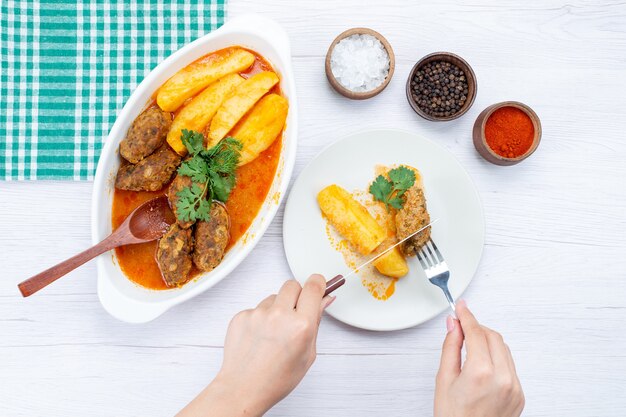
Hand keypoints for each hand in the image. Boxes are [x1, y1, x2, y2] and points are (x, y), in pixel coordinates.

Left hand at [178, 274, 333, 416]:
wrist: (244, 388)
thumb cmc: (276, 378)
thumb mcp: (308, 354)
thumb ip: (316, 323)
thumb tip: (323, 301)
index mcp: (301, 325)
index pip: (313, 286)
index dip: (318, 283)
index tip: (318, 284)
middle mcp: (280, 315)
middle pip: (293, 285)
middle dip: (297, 295)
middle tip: (295, 312)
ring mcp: (258, 314)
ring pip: (273, 297)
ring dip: (277, 308)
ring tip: (274, 333)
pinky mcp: (242, 315)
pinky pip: (257, 308)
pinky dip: (260, 318)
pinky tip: (260, 337)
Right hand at [434, 300, 523, 416]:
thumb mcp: (444, 380)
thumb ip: (451, 347)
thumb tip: (454, 326)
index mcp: (481, 372)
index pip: (476, 332)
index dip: (467, 316)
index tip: (461, 307)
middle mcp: (503, 378)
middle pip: (493, 337)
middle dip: (477, 328)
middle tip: (461, 327)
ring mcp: (514, 387)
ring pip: (504, 350)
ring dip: (488, 342)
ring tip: (470, 347)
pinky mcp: (520, 395)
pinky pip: (510, 366)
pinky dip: (496, 359)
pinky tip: (482, 365)